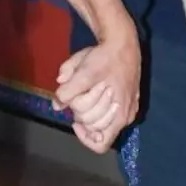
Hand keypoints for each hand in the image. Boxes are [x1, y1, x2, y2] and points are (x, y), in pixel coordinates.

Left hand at [54, 33, 139, 153]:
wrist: (123, 42)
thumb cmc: (104, 57)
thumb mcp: (84, 71)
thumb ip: (69, 90)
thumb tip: (57, 106)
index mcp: (120, 114)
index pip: (100, 143)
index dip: (83, 135)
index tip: (74, 120)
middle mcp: (125, 117)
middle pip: (95, 129)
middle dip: (82, 115)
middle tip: (77, 97)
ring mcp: (128, 110)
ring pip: (99, 123)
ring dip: (88, 110)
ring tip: (85, 92)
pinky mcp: (128, 102)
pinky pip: (108, 116)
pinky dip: (97, 108)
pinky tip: (92, 94)